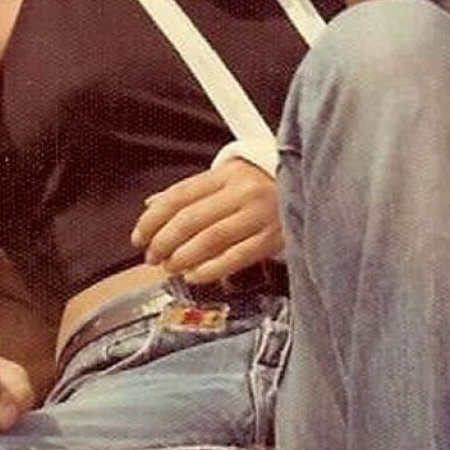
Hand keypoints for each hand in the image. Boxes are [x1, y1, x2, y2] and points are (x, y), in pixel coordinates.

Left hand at [130, 160, 282, 284]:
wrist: (311, 185)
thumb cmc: (263, 183)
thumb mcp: (228, 177)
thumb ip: (191, 191)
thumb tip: (152, 205)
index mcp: (228, 173)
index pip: (179, 195)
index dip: (153, 219)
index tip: (139, 236)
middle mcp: (243, 192)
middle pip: (191, 218)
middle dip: (163, 241)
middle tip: (151, 256)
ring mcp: (259, 216)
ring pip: (210, 239)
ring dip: (183, 256)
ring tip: (169, 266)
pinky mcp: (273, 239)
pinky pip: (236, 257)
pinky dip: (210, 269)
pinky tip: (194, 275)